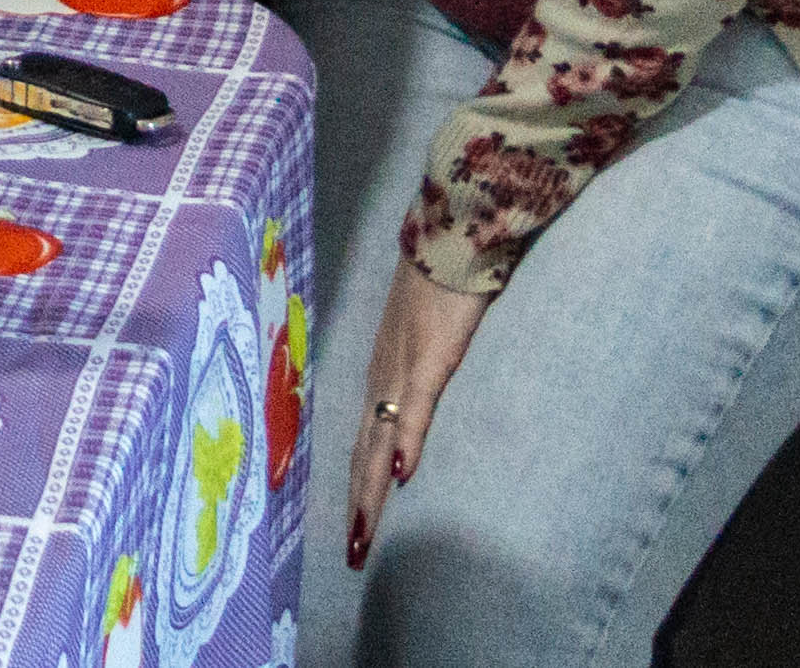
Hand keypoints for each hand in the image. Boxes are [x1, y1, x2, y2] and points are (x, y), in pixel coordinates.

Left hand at [348, 256, 490, 569]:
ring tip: (364, 536)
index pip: (363, 448)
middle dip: (359, 509)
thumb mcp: (423, 343)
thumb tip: (413, 416)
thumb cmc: (437, 288)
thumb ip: (417, 378)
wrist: (445, 241)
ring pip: (380, 442)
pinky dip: (407, 441)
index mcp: (381, 379)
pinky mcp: (429, 359)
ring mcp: (402, 371)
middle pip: (364, 456)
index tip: (354, 534)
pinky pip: (415, 407)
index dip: (358, 491)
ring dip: (372, 491)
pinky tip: (403, 473)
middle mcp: (381, 380)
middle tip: (354, 557)